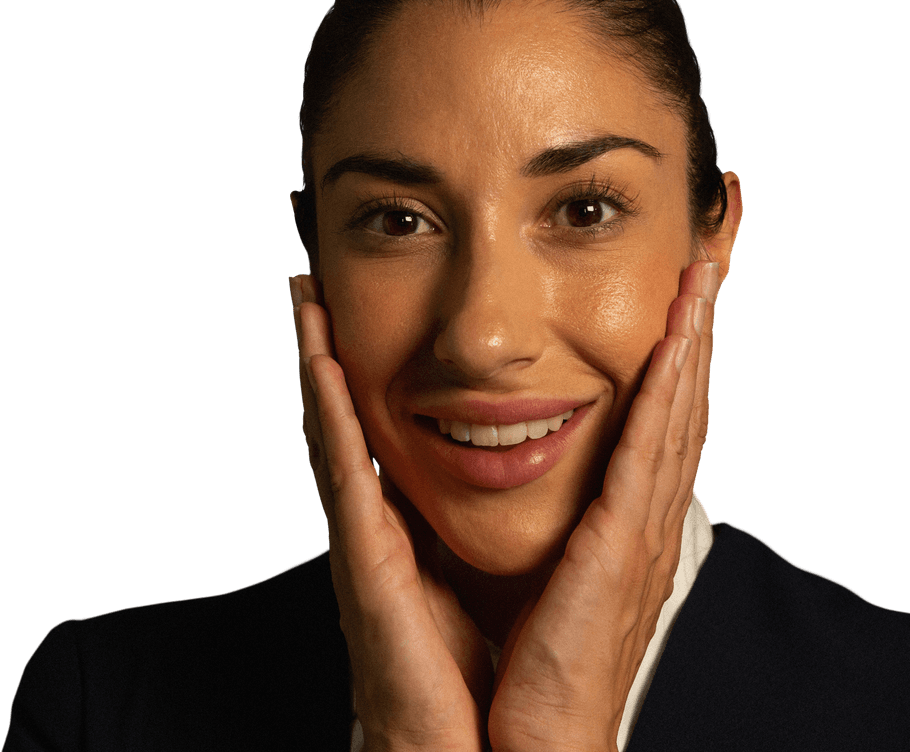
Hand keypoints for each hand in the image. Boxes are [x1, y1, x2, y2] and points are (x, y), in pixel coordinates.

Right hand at [290, 275, 492, 751]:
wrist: (491, 746)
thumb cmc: (496, 667)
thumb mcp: (509, 567)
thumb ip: (506, 518)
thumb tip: (536, 469)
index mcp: (415, 523)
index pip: (388, 428)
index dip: (364, 369)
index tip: (352, 307)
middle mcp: (382, 523)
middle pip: (349, 418)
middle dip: (324, 347)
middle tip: (304, 280)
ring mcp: (368, 541)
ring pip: (334, 430)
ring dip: (315, 358)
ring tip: (299, 295)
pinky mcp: (368, 563)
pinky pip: (344, 474)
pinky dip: (327, 414)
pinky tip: (318, 361)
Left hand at [487, 260, 719, 751]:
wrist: (537, 741)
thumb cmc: (532, 662)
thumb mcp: (546, 570)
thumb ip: (551, 515)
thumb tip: (524, 465)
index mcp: (628, 520)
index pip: (659, 419)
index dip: (675, 356)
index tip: (679, 297)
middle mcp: (649, 516)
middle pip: (682, 404)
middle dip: (696, 330)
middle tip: (706, 263)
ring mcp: (644, 528)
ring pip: (677, 412)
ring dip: (691, 340)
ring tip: (700, 276)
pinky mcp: (624, 543)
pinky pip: (650, 449)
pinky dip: (669, 389)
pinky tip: (677, 338)